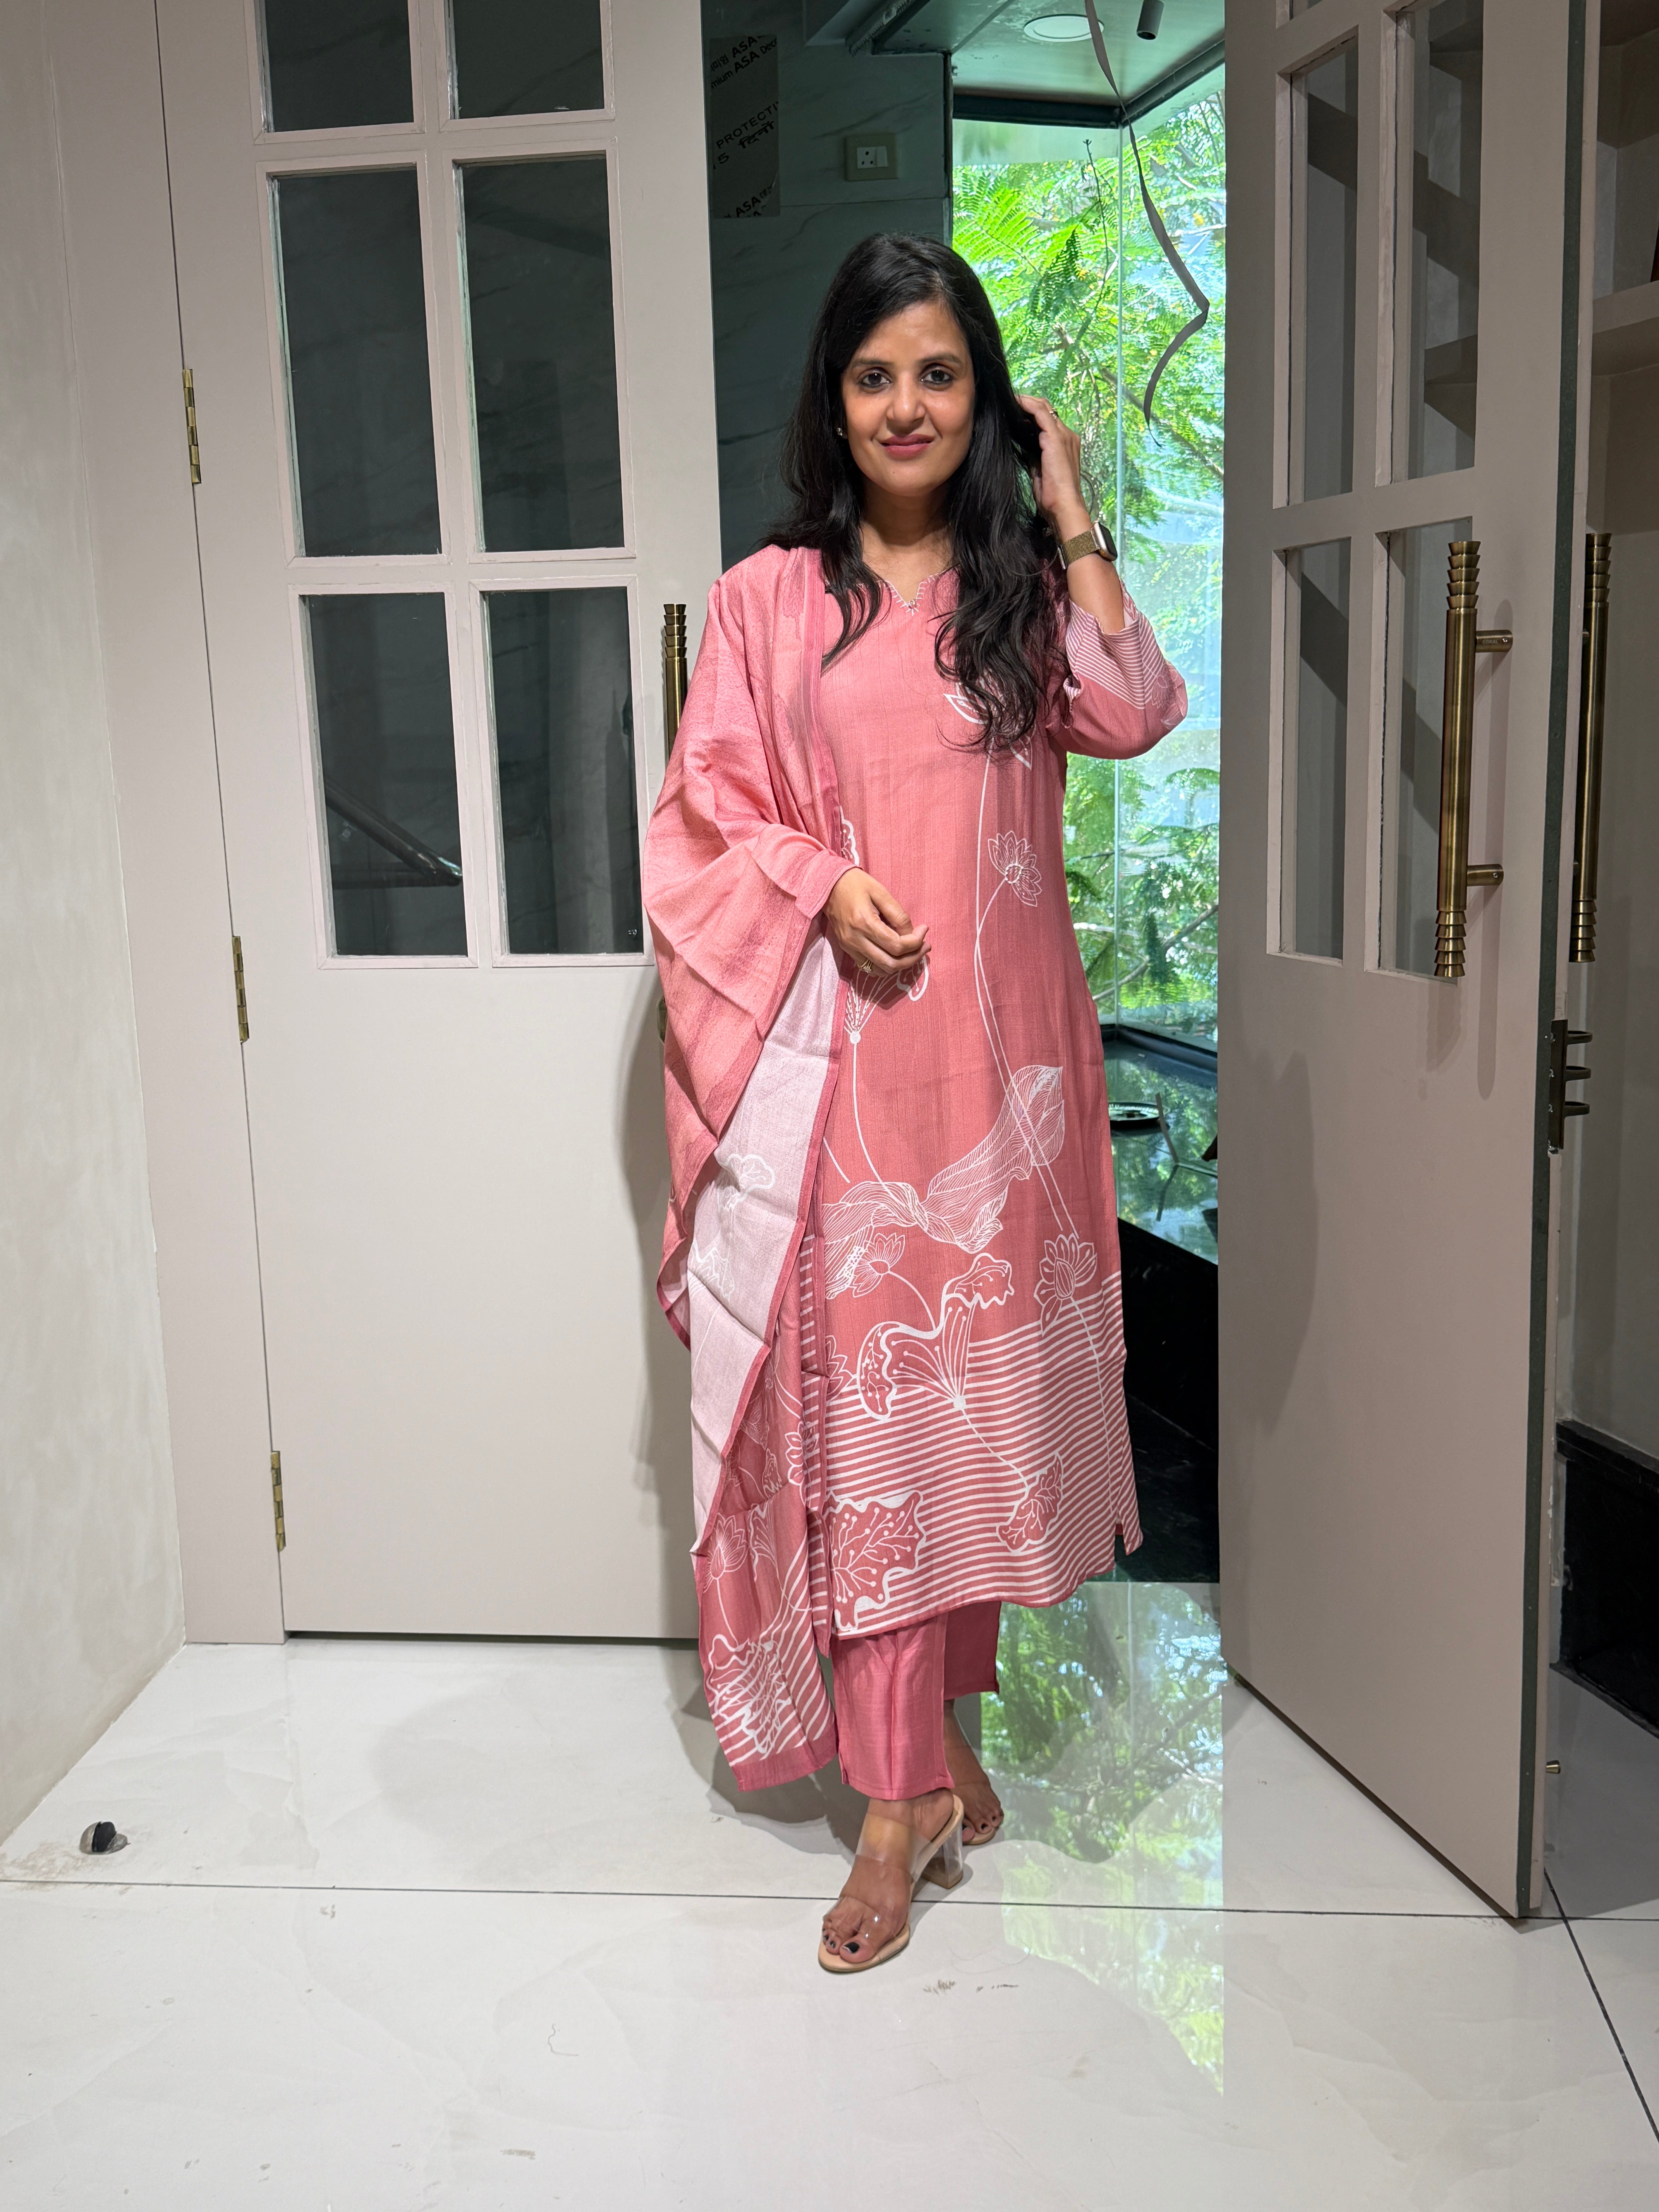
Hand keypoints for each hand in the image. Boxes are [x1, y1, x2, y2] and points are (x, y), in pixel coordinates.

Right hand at [823, 869, 927, 975]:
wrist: (827, 885)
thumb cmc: (855, 884)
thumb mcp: (881, 892)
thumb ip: (898, 915)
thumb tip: (911, 934)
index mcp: (864, 923)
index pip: (897, 946)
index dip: (916, 942)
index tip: (924, 929)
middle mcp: (855, 940)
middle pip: (891, 964)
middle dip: (913, 958)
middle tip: (925, 946)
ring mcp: (850, 948)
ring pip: (881, 970)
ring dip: (901, 964)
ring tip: (913, 950)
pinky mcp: (847, 950)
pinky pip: (870, 967)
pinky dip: (886, 965)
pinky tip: (895, 954)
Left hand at [1016, 393, 1090, 539]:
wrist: (1063, 506)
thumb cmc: (1052, 495)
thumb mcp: (1039, 470)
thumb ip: (1034, 455)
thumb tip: (1022, 445)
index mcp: (1065, 443)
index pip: (1048, 419)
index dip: (1031, 412)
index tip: (1014, 411)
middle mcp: (1067, 435)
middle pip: (1046, 409)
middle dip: (1027, 403)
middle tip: (1009, 402)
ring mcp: (1063, 435)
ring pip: (1043, 407)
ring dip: (1025, 401)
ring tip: (1010, 399)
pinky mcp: (1056, 438)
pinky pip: (1041, 413)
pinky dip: (1027, 405)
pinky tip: (1015, 402)